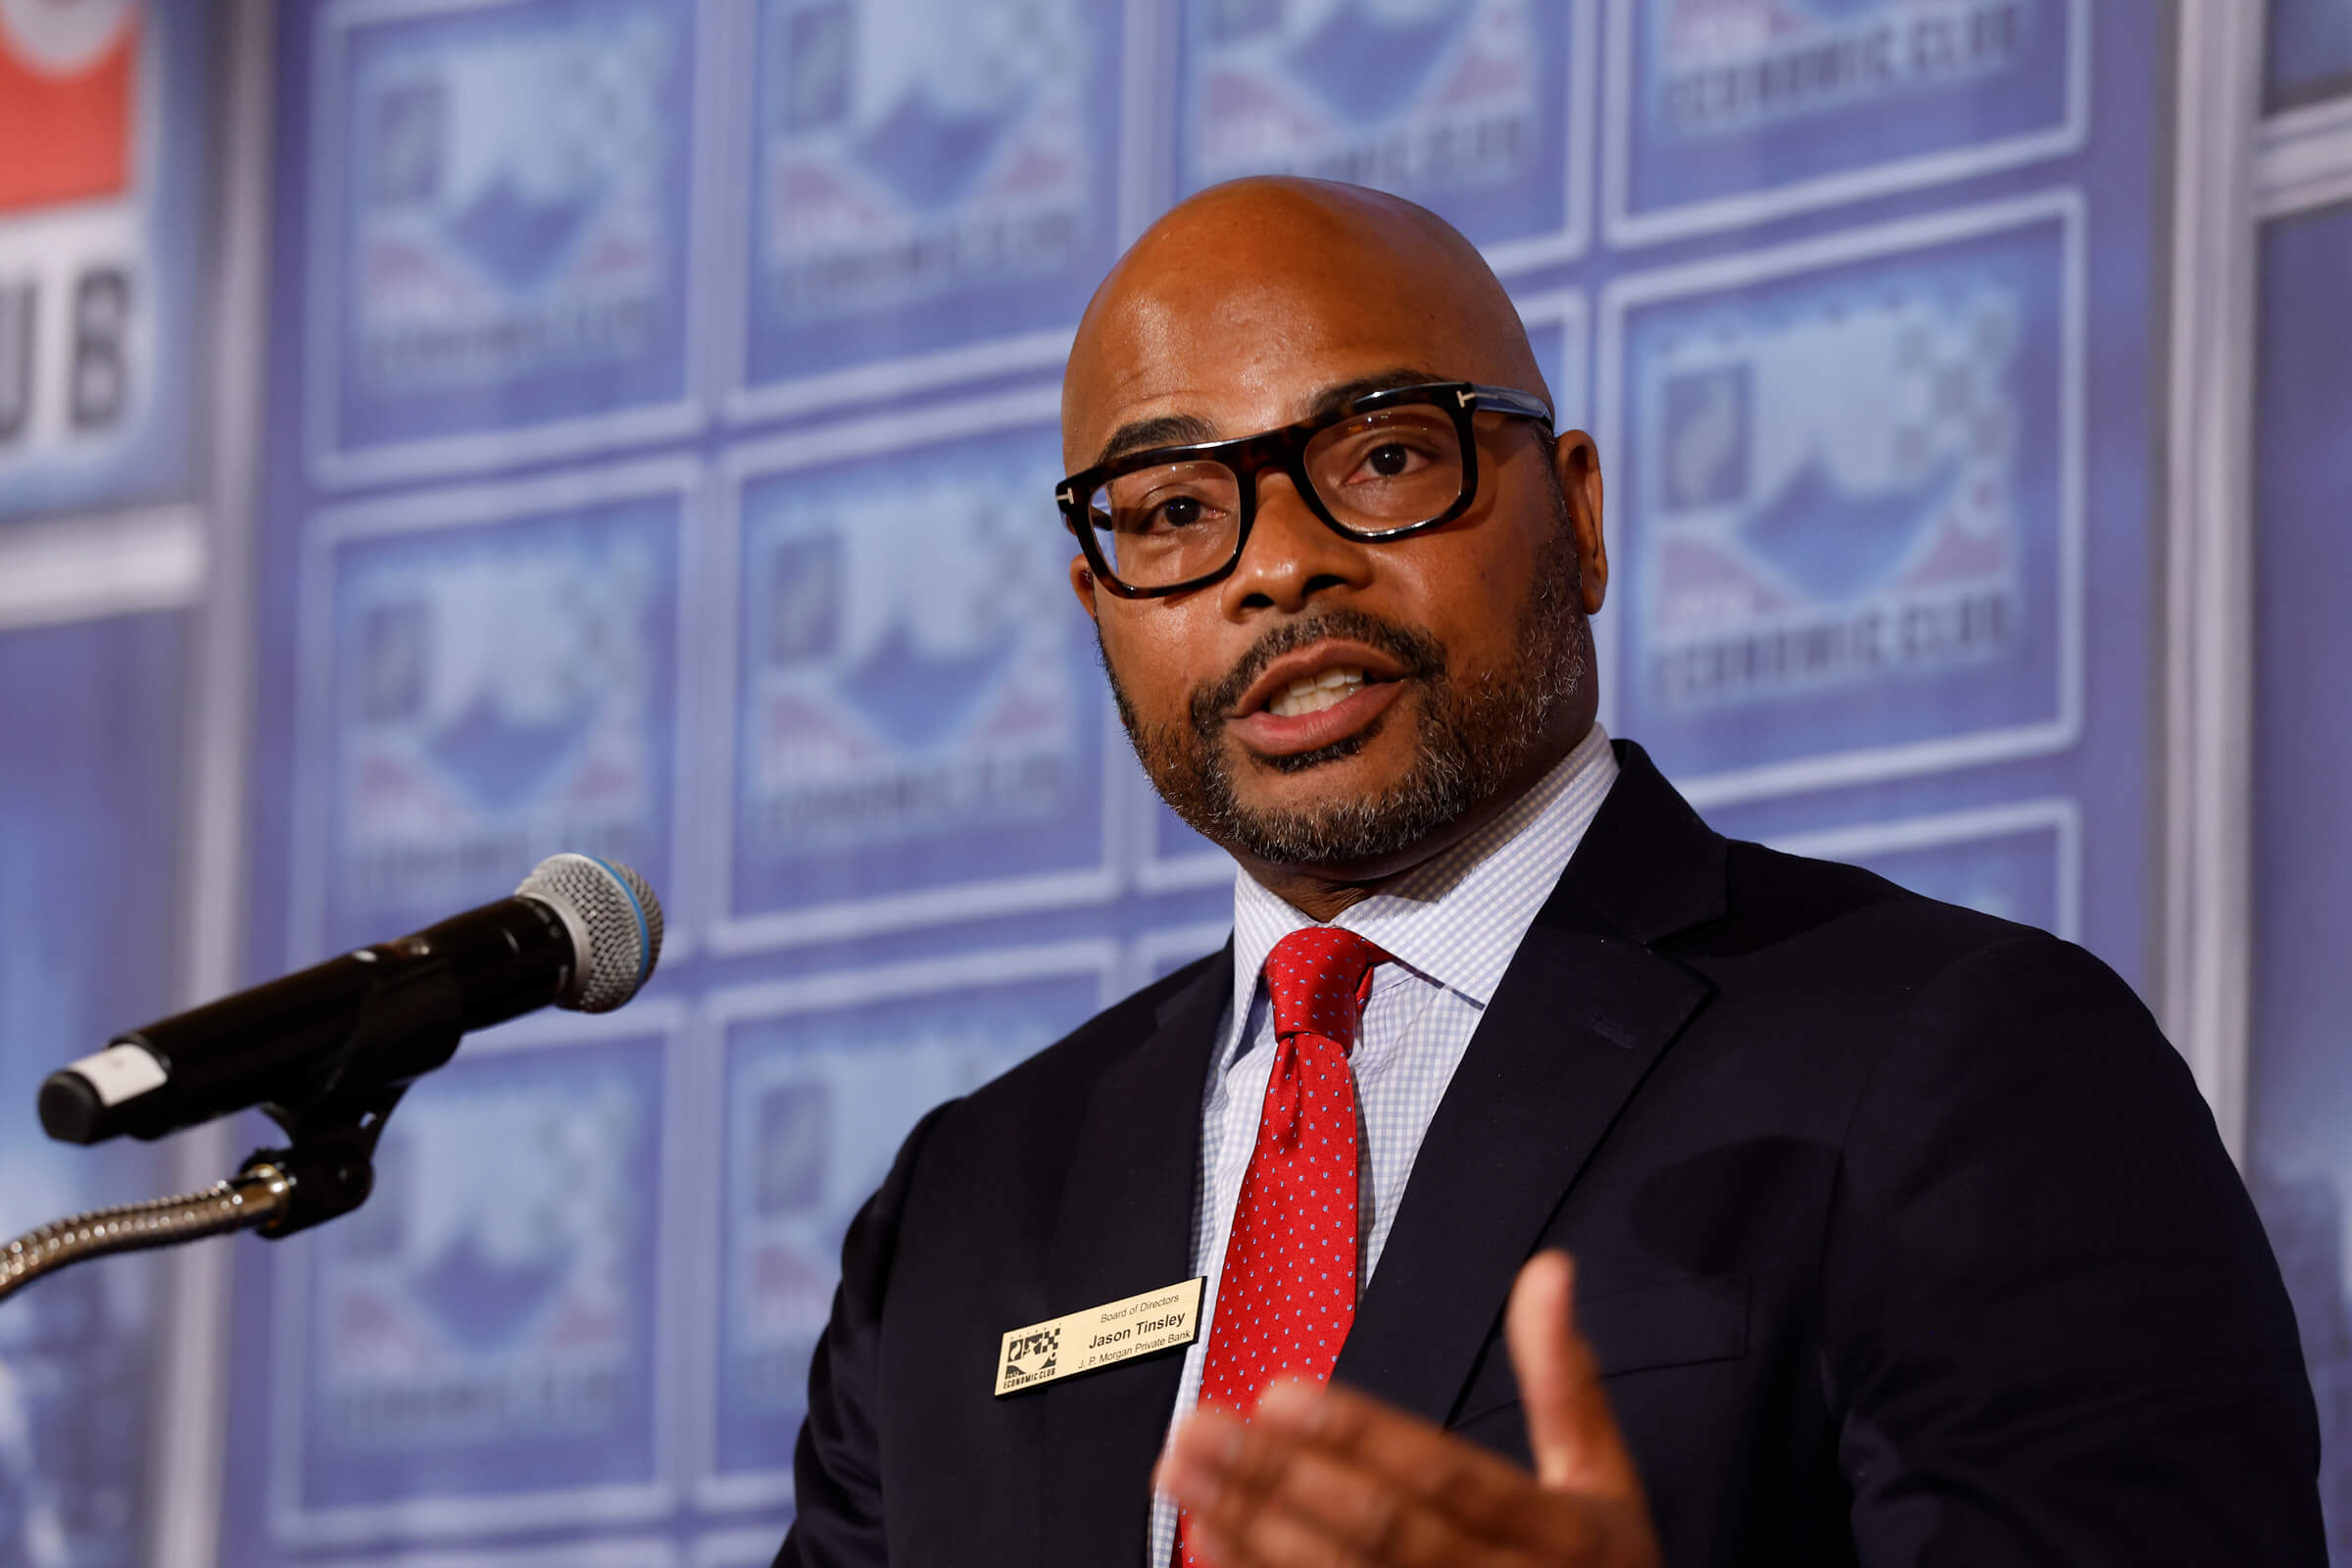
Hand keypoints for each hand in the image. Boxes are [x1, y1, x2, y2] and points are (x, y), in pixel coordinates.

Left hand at [1154, 1252, 1662, 1566]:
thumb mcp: (1603, 1479)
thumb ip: (1565, 1381)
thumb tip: (1548, 1272)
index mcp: (1553, 1531)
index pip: (1445, 1475)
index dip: (1360, 1435)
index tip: (1278, 1394)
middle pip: (1378, 1529)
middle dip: (1277, 1477)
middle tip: (1196, 1428)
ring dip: (1250, 1526)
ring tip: (1181, 1476)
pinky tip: (1210, 1543)